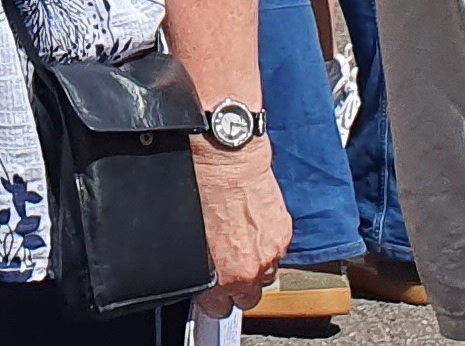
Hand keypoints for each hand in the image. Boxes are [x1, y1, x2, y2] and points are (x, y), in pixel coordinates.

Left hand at [191, 138, 290, 317]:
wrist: (223, 156)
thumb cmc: (198, 185)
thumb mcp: (182, 230)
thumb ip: (193, 260)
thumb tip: (190, 268)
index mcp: (227, 273)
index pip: (220, 308)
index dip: (210, 299)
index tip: (207, 292)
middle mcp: (254, 267)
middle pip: (248, 297)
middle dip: (235, 287)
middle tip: (223, 269)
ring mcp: (272, 250)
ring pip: (265, 276)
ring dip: (253, 267)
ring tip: (236, 246)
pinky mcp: (283, 232)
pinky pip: (275, 251)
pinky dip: (263, 245)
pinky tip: (247, 228)